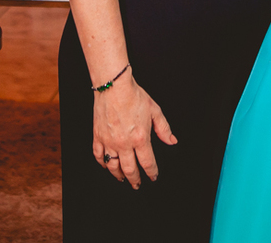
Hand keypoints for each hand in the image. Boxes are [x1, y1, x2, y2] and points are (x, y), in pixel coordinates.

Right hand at [91, 72, 176, 187]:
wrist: (114, 86)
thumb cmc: (134, 96)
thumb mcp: (155, 111)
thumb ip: (164, 129)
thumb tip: (172, 141)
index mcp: (140, 138)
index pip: (147, 162)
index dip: (152, 172)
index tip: (153, 176)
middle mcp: (124, 143)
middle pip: (130, 169)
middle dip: (135, 180)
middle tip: (137, 184)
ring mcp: (109, 141)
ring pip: (113, 166)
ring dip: (119, 175)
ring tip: (123, 179)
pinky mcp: (98, 137)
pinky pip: (99, 156)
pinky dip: (103, 164)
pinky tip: (107, 166)